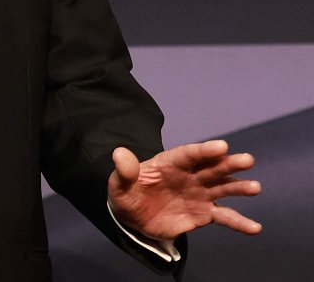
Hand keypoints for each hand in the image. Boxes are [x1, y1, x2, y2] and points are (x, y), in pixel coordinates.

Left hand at [108, 140, 262, 240]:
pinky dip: (240, 222)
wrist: (134, 218)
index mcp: (170, 163)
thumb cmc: (127, 194)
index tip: (222, 146)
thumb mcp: (119, 184)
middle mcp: (190, 176)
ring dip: (239, 187)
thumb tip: (119, 153)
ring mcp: (199, 194)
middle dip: (229, 163)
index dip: (205, 150)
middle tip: (247, 160)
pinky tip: (255, 227)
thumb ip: (124, 171)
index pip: (189, 154)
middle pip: (211, 167)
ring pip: (222, 188)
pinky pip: (224, 217)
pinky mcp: (204, 213)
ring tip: (255, 188)